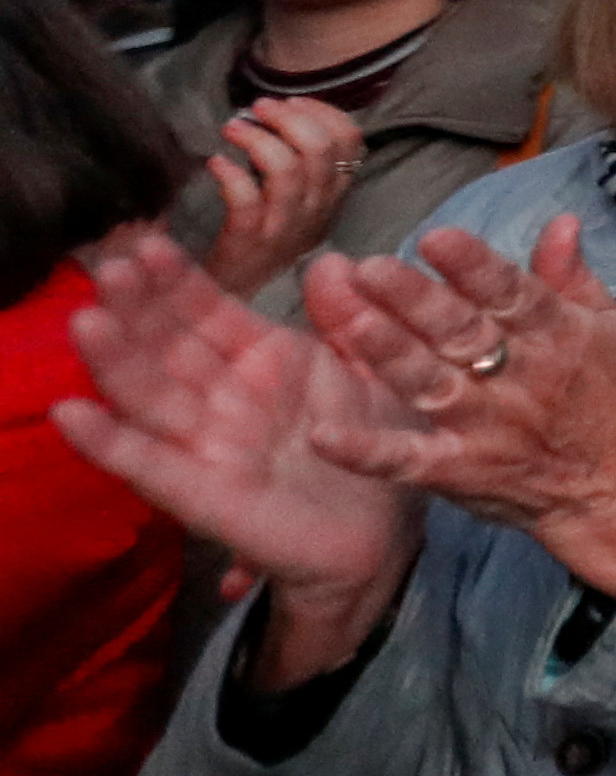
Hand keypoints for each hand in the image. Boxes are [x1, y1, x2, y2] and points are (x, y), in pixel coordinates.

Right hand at [55, 232, 421, 682]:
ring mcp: (210, 446)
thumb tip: (333, 261)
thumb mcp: (373, 371)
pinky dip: (111, 444)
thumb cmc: (370, 443)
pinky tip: (73, 414)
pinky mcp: (205, 497)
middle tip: (110, 266)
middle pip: (170, 348)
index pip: (207, 313)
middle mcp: (225, 398)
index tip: (148, 243)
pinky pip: (153, 467)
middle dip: (140, 310)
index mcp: (263, 360)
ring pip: (153, 398)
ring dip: (117, 363)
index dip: (178, 282)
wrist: (383, 532)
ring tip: (87, 322)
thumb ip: (352, 320)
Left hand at [200, 96, 370, 296]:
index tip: (290, 101)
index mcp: (333, 194)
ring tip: (231, 128)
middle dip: (285, 118)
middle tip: (257, 108)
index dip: (322, 111)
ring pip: (286, 169)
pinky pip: (246, 199)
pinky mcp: (249, 240)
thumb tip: (282, 112)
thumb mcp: (299, 200)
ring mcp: (285, 227)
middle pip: (318, 149)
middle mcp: (317, 209)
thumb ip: (303, 163)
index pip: (350, 140)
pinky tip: (215, 163)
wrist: (234, 290)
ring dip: (255, 139)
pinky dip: (229, 174)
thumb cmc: (262, 234)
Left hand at [302, 221, 615, 598]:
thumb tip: (561, 221)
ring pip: (431, 384)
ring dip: (391, 355)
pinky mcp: (462, 470)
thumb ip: (572, 277)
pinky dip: (367, 452)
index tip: (436, 237)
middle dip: (416, 299)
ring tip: (352, 323)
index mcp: (557, 334)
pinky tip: (324, 437)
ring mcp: (486, 426)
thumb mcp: (610, 328)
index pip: (511, 291)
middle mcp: (519, 376)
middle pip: (461, 332)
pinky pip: (408, 460)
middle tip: (372, 267)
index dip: (474, 265)